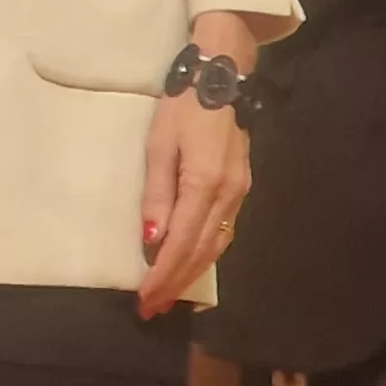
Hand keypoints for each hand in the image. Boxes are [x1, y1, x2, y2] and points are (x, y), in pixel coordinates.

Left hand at [136, 12, 259, 315]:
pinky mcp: (242, 187)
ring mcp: (240, 193)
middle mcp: (228, 195)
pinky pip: (223, 231)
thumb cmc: (182, 106)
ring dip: (191, 273)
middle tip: (151, 309)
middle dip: (176, 283)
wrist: (222, 77)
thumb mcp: (159, 146)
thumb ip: (156, 194)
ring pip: (215, 245)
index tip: (144, 300)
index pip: (181, 243)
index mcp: (204, 184)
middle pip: (201, 252)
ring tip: (168, 295)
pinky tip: (191, 264)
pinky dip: (205, 253)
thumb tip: (152, 240)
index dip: (162, 275)